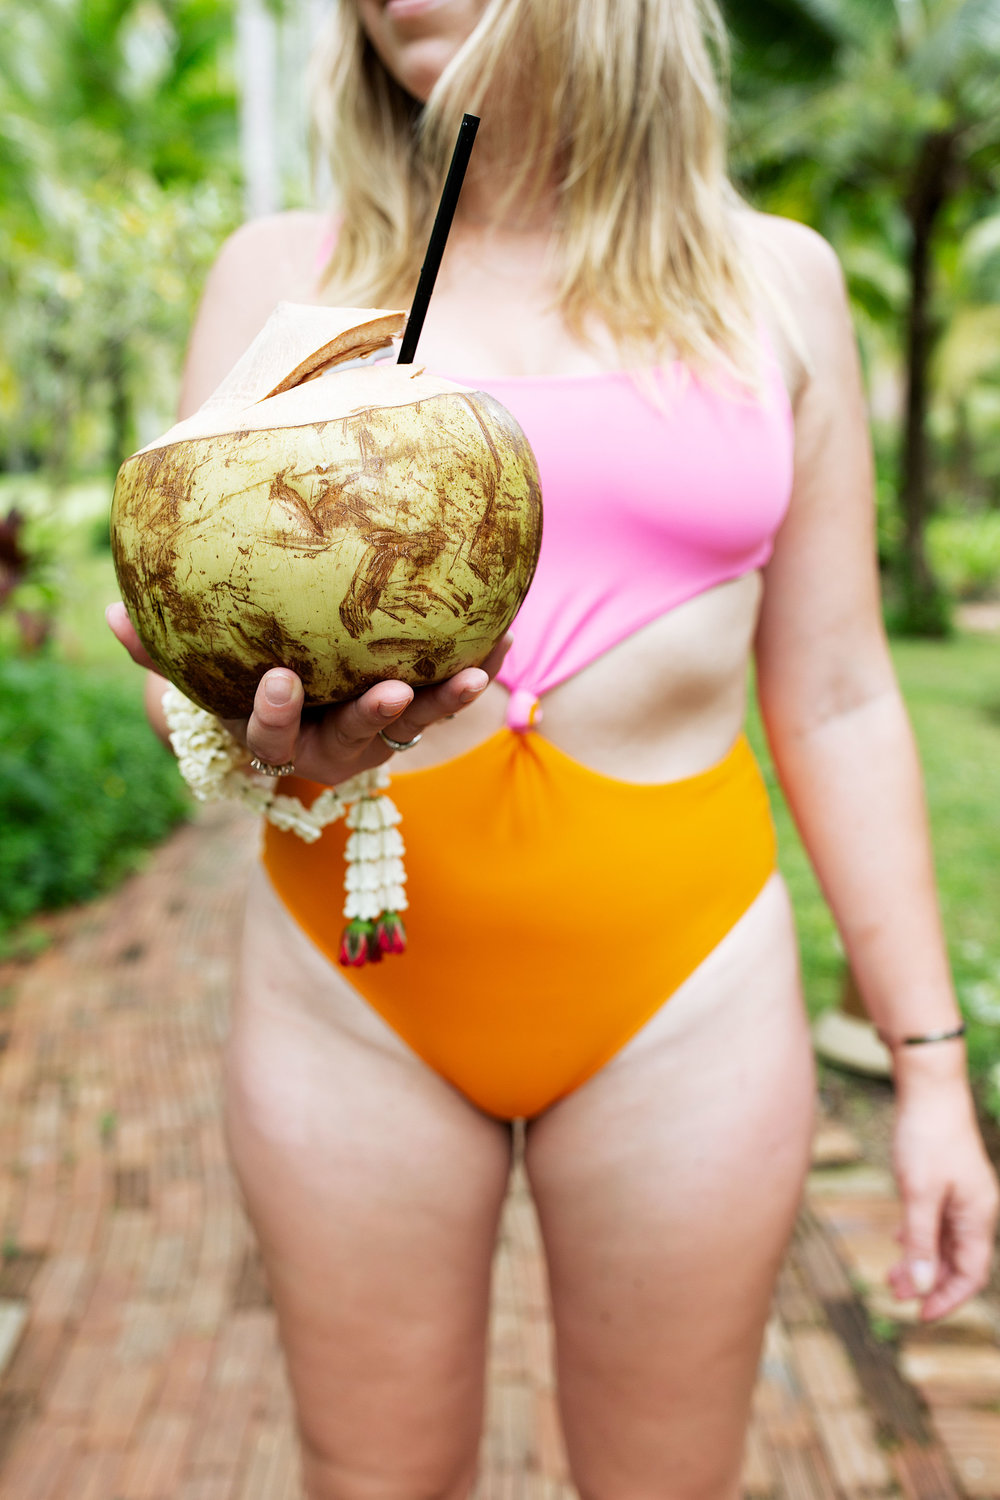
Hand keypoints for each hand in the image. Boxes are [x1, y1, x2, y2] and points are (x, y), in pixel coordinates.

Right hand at [105, 601, 510, 783]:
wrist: (295, 707)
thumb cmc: (239, 682)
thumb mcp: (203, 674)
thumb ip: (161, 649)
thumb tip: (112, 613)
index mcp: (277, 737)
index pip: (272, 736)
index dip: (276, 714)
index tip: (280, 679)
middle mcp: (331, 746)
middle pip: (356, 741)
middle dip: (375, 718)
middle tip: (394, 691)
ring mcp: (377, 734)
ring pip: (414, 726)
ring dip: (447, 700)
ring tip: (478, 671)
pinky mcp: (415, 715)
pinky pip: (449, 695)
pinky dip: (479, 668)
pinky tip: (506, 633)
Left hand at [889, 1072, 998, 1320]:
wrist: (929, 1088)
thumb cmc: (926, 1138)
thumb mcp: (919, 1193)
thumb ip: (921, 1242)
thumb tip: (921, 1289)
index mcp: (977, 1216)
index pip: (971, 1274)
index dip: (947, 1299)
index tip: (918, 1316)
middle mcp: (975, 1209)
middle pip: (956, 1261)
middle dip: (928, 1282)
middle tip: (893, 1294)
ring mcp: (961, 1194)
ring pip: (943, 1241)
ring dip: (920, 1260)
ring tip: (890, 1276)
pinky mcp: (945, 1180)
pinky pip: (936, 1220)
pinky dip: (918, 1235)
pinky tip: (900, 1238)